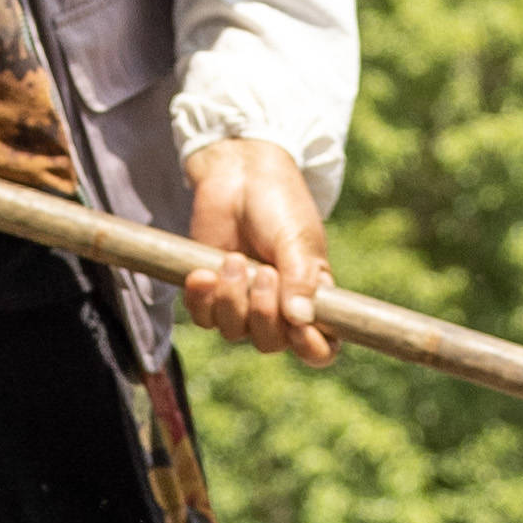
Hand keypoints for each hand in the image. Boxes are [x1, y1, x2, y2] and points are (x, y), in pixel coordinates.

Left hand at [180, 142, 338, 361]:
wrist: (238, 173)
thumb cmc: (278, 203)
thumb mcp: (297, 237)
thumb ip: (300, 278)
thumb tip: (300, 319)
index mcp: (313, 298)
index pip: (320, 347)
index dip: (312, 348)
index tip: (298, 327)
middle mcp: (279, 307)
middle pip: (270, 343)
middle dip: (262, 312)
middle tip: (262, 271)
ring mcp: (242, 301)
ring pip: (233, 331)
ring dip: (231, 298)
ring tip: (232, 259)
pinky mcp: (210, 291)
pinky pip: (203, 316)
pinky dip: (201, 298)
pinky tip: (203, 272)